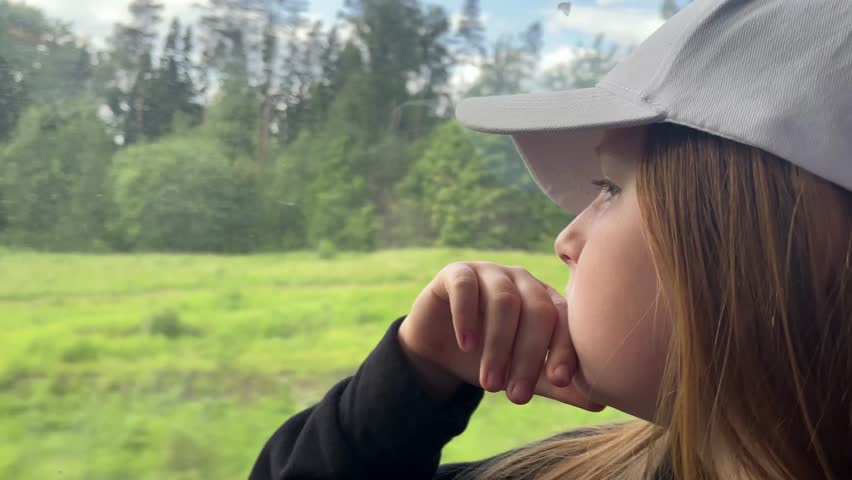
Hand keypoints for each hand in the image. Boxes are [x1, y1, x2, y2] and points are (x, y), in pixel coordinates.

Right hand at [398, 261, 603, 410]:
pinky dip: (467, 316)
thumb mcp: (524, 375)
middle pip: (536, 310)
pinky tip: (466, 345)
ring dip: (498, 345)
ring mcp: (490, 272)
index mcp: (545, 299)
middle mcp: (522, 280)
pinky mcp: (457, 273)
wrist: (439, 349)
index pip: (564, 320)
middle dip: (528, 356)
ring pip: (504, 301)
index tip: (561, 382)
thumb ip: (558, 384)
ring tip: (490, 384)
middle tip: (517, 396)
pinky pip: (466, 287)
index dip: (564, 350)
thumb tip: (602, 401)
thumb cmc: (489, 358)